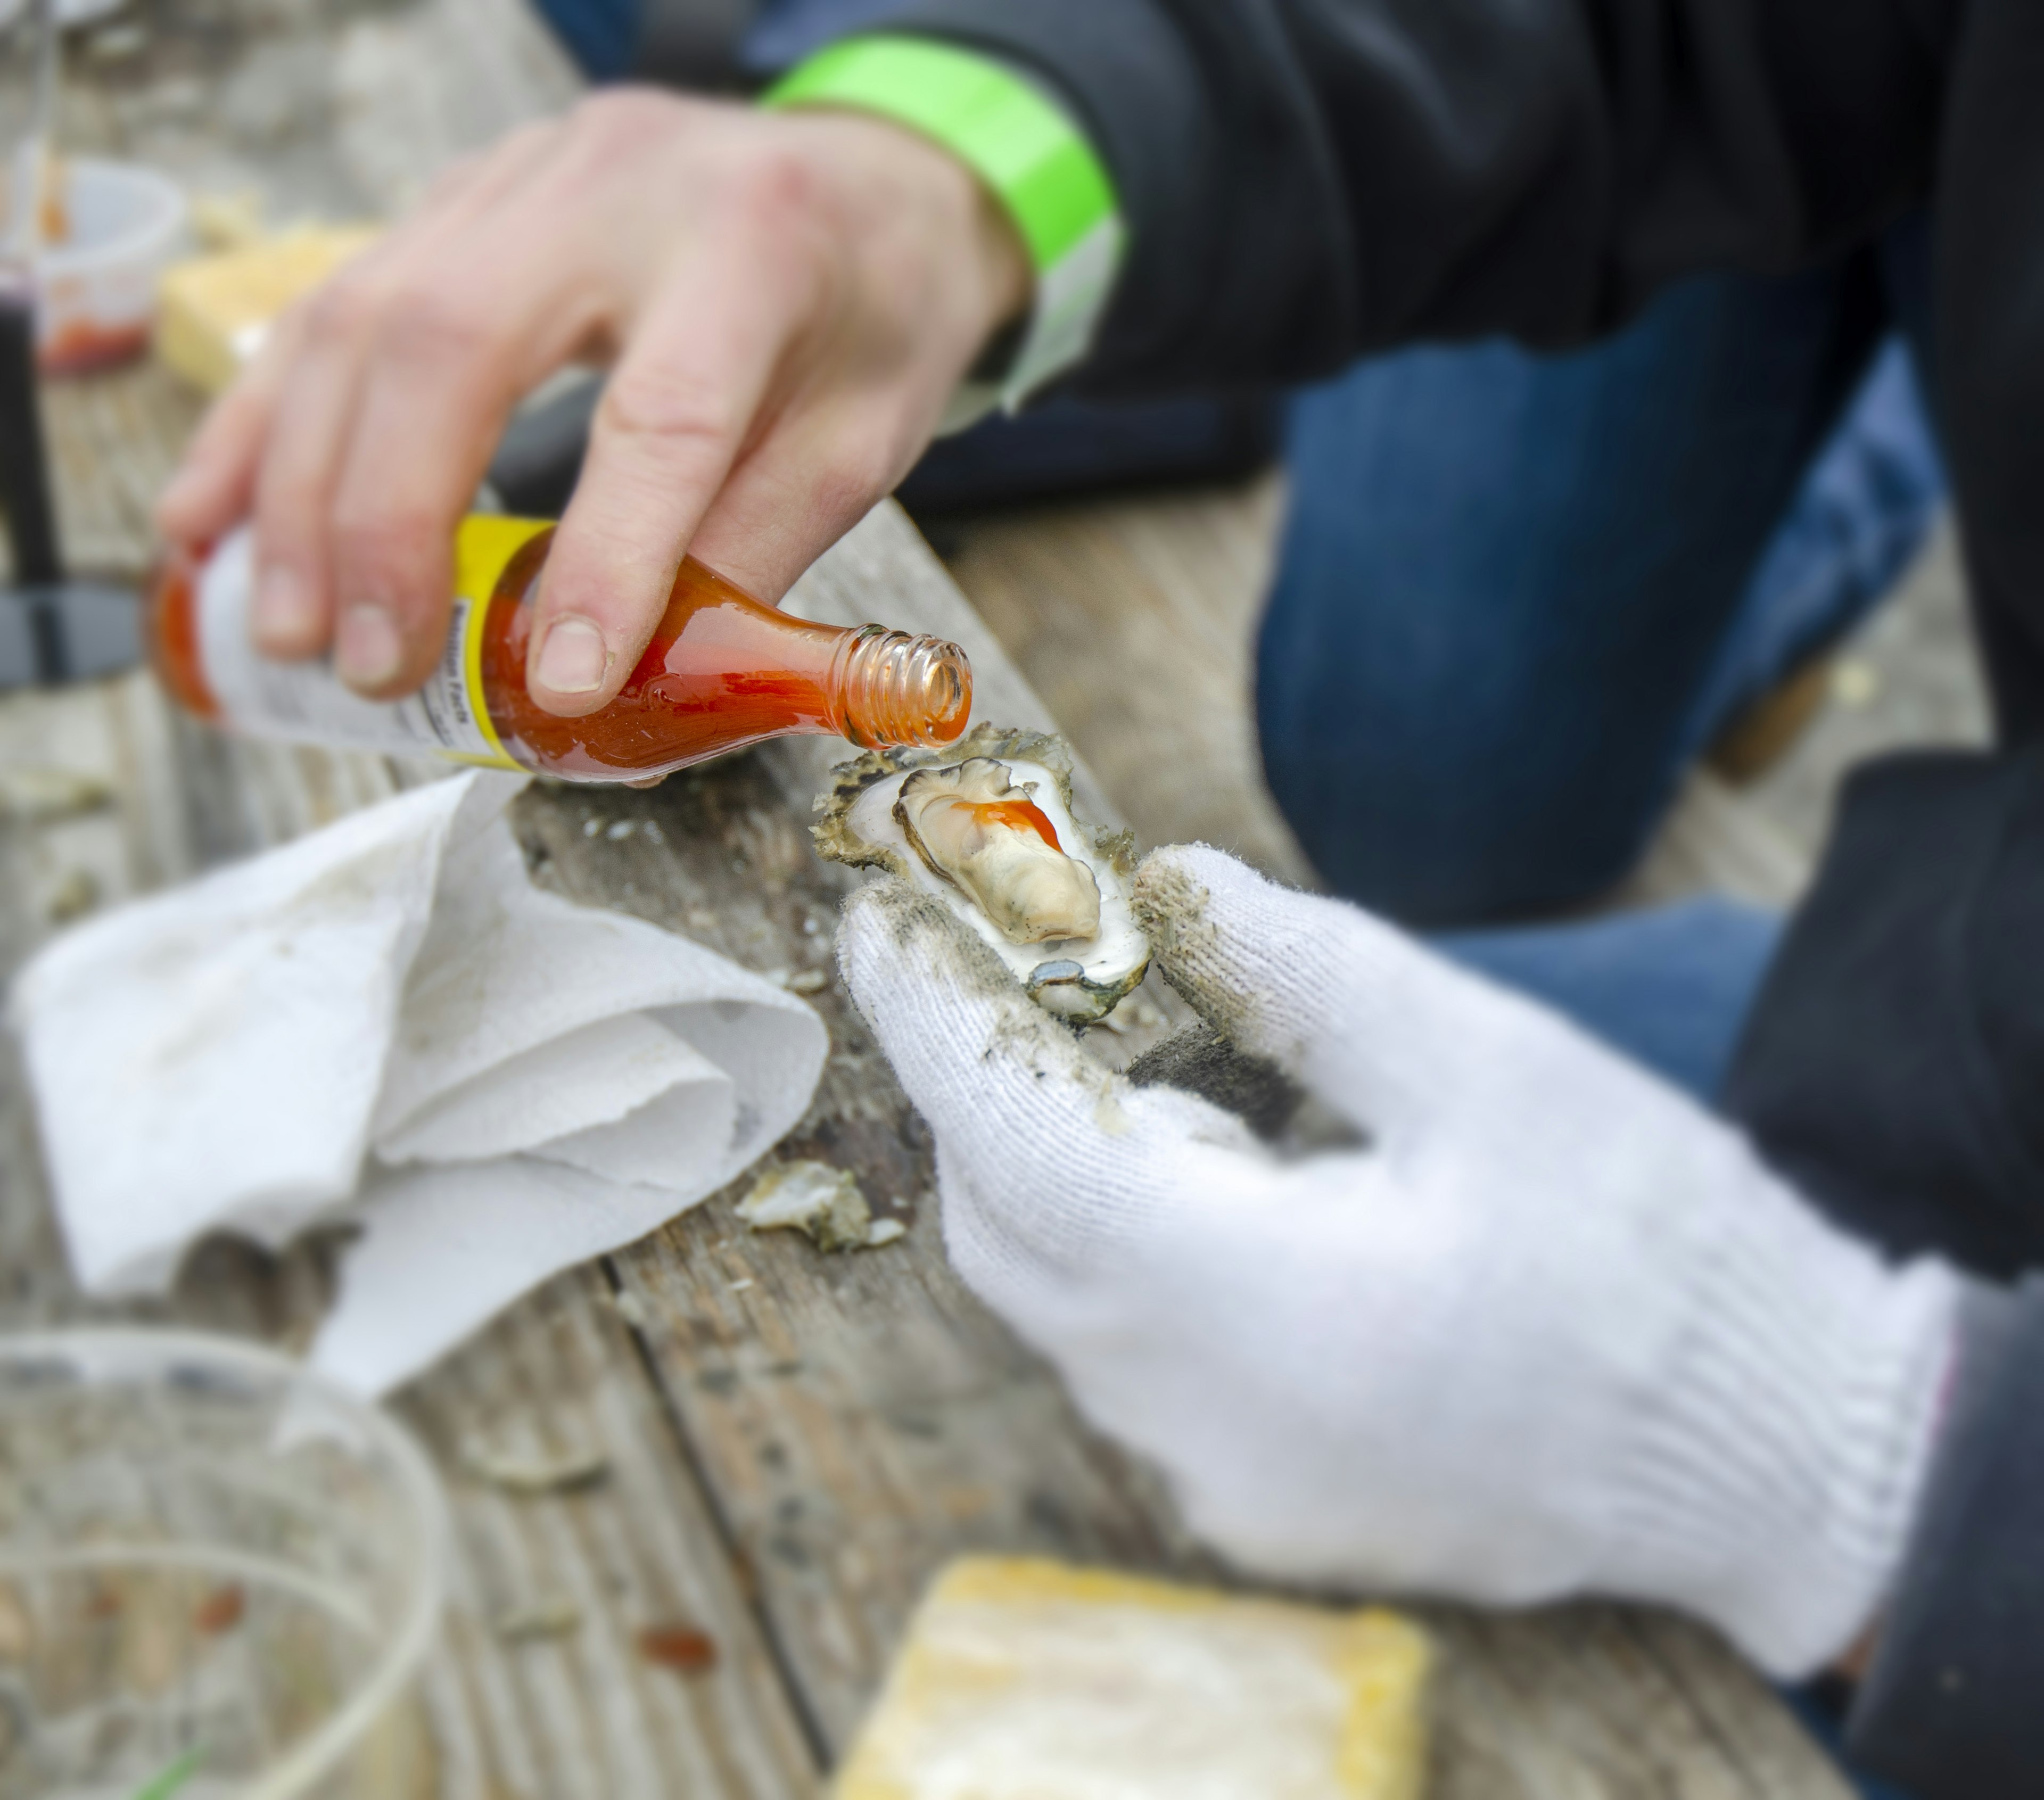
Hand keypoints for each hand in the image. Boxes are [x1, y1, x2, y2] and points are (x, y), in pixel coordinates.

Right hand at [155, 91, 1027, 707]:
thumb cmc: (875, 312)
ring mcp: (522, 177)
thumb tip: (628, 678)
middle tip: (367, 664)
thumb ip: (748, 548)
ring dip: (301, 486)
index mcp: (755, 247)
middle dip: (386, 523)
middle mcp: (618, 186)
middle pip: (454, 343)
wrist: (868, 176)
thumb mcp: (860, 441)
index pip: (664, 414)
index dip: (604, 558)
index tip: (558, 687)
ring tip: (287, 623)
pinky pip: (334, 300)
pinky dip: (267, 419)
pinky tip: (218, 515)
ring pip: (363, 317)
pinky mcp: (463, 198)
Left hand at [835, 845, 1960, 1675]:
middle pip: (1011, 1235)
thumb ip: (1306, 973)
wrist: (1777, 1454)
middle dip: (999, 1095)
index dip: (933, 1026)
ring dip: (1087, 1174)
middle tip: (1053, 985)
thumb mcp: (1494, 1068)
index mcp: (1256, 1309)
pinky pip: (1138, 1366)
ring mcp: (1228, 1483)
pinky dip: (1147, 1257)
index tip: (882, 927)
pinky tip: (1255, 1196)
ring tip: (1209, 1094)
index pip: (1017, 1149)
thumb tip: (1163, 888)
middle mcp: (1206, 1423)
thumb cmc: (1656, 1254)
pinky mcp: (1267, 1506)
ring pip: (1067, 1304)